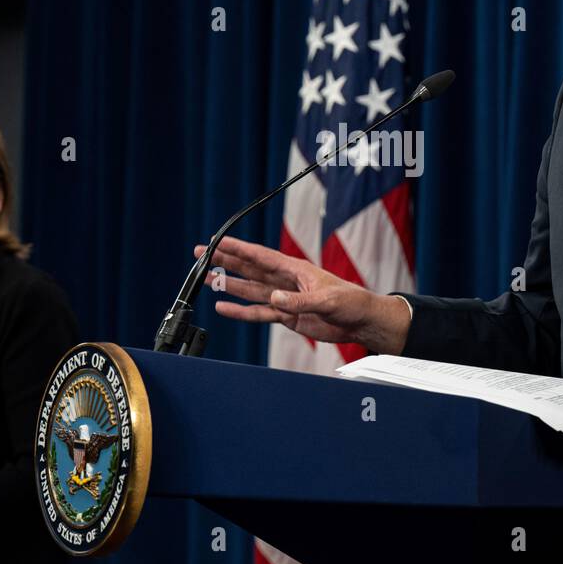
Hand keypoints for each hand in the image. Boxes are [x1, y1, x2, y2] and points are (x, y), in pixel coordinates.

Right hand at [195, 235, 411, 353]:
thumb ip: (298, 301)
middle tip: (201, 252)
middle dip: (225, 260)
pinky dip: (241, 311)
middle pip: (249, 269)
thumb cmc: (351, 302)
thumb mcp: (327, 300)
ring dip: (229, 284)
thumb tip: (273, 298)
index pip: (261, 256)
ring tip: (205, 279)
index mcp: (295, 269)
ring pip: (250, 289)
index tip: (218, 241)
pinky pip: (259, 312)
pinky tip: (224, 307)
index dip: (238, 248)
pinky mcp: (287, 315)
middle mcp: (285, 281)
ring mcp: (284, 298)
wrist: (361, 322)